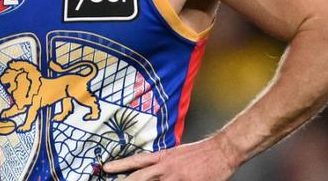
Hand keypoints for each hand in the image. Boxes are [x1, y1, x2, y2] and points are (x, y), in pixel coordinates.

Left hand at [103, 137, 236, 180]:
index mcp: (163, 157)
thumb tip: (150, 172)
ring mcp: (175, 177)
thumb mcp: (177, 154)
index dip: (120, 165)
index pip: (136, 161)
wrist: (221, 151)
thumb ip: (163, 164)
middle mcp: (166, 167)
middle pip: (139, 177)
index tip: (106, 168)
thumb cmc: (201, 153)